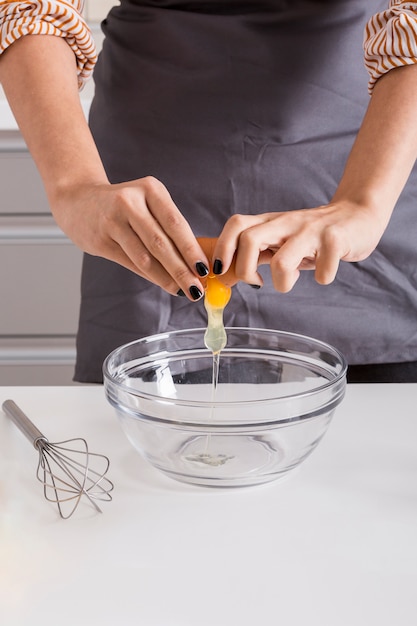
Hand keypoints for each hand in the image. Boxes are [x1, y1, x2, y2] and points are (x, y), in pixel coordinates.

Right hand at [52, 176, 208, 299]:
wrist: (77, 200)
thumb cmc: (123, 206)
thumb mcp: (147, 203)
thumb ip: (168, 228)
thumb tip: (195, 263)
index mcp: (150, 189)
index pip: (176, 224)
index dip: (191, 250)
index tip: (206, 270)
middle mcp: (130, 202)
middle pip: (161, 243)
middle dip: (182, 270)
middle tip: (197, 289)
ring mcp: (112, 221)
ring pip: (145, 257)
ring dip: (166, 278)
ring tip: (183, 290)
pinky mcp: (100, 239)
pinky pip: (130, 263)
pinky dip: (150, 276)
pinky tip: (164, 284)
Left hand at [211, 201, 389, 291]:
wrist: (359, 215)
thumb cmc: (313, 235)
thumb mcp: (281, 239)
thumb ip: (255, 253)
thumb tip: (224, 275)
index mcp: (270, 222)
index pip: (236, 225)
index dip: (222, 248)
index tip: (220, 272)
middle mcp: (287, 223)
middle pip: (250, 240)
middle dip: (246, 270)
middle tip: (257, 282)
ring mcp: (311, 230)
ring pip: (282, 262)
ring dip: (283, 282)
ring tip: (292, 279)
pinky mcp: (336, 239)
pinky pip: (322, 272)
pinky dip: (323, 278)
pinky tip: (325, 271)